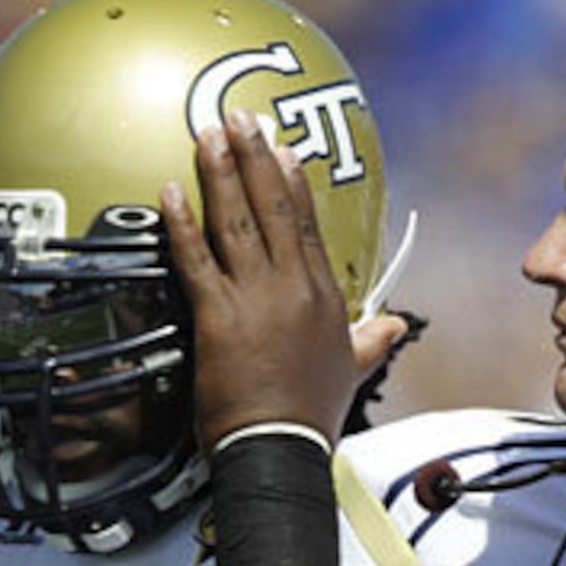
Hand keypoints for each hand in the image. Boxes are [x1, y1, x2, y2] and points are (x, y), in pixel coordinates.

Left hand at [161, 112, 403, 447]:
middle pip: (271, 208)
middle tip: (238, 117)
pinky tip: (170, 191)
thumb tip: (395, 324)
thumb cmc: (312, 415)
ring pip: (235, 221)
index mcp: (323, 296)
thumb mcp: (352, 372)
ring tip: (207, 134)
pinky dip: (182, 223)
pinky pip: (196, 260)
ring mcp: (255, 299)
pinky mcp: (218, 317)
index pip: (304, 225)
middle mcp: (292, 287)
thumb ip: (371, 341)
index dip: (291, 183)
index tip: (282, 149)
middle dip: (254, 157)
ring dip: (220, 173)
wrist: (280, 448)